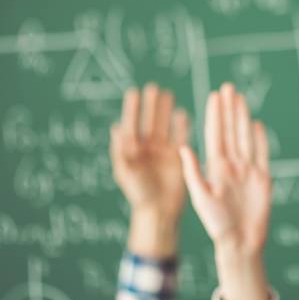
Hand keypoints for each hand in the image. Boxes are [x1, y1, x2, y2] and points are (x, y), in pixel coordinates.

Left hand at [110, 83, 189, 257]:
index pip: (132, 125)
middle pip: (149, 122)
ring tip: (168, 95)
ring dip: (165, 111)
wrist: (158, 211)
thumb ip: (121, 150)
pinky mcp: (178, 158)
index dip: (132, 109)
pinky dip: (181, 126)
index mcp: (132, 151)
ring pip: (165, 126)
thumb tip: (116, 127)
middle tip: (153, 88)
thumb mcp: (125, 172)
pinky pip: (180, 137)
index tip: (134, 92)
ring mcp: (163, 152)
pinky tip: (182, 114)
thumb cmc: (138, 193)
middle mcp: (148, 149)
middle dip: (151, 106)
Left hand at [179, 83, 271, 299]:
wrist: (241, 243)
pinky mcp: (263, 178)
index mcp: (215, 168)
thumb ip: (193, 172)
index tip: (213, 96)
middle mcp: (231, 165)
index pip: (215, 134)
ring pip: (245, 137)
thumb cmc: (218, 225)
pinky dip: (260, 139)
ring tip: (240, 98)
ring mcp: (247, 170)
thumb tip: (182, 147)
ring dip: (242, 117)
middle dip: (228, 109)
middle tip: (227, 87)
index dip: (214, 115)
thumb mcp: (201, 197)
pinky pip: (261, 153)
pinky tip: (256, 124)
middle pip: (230, 131)